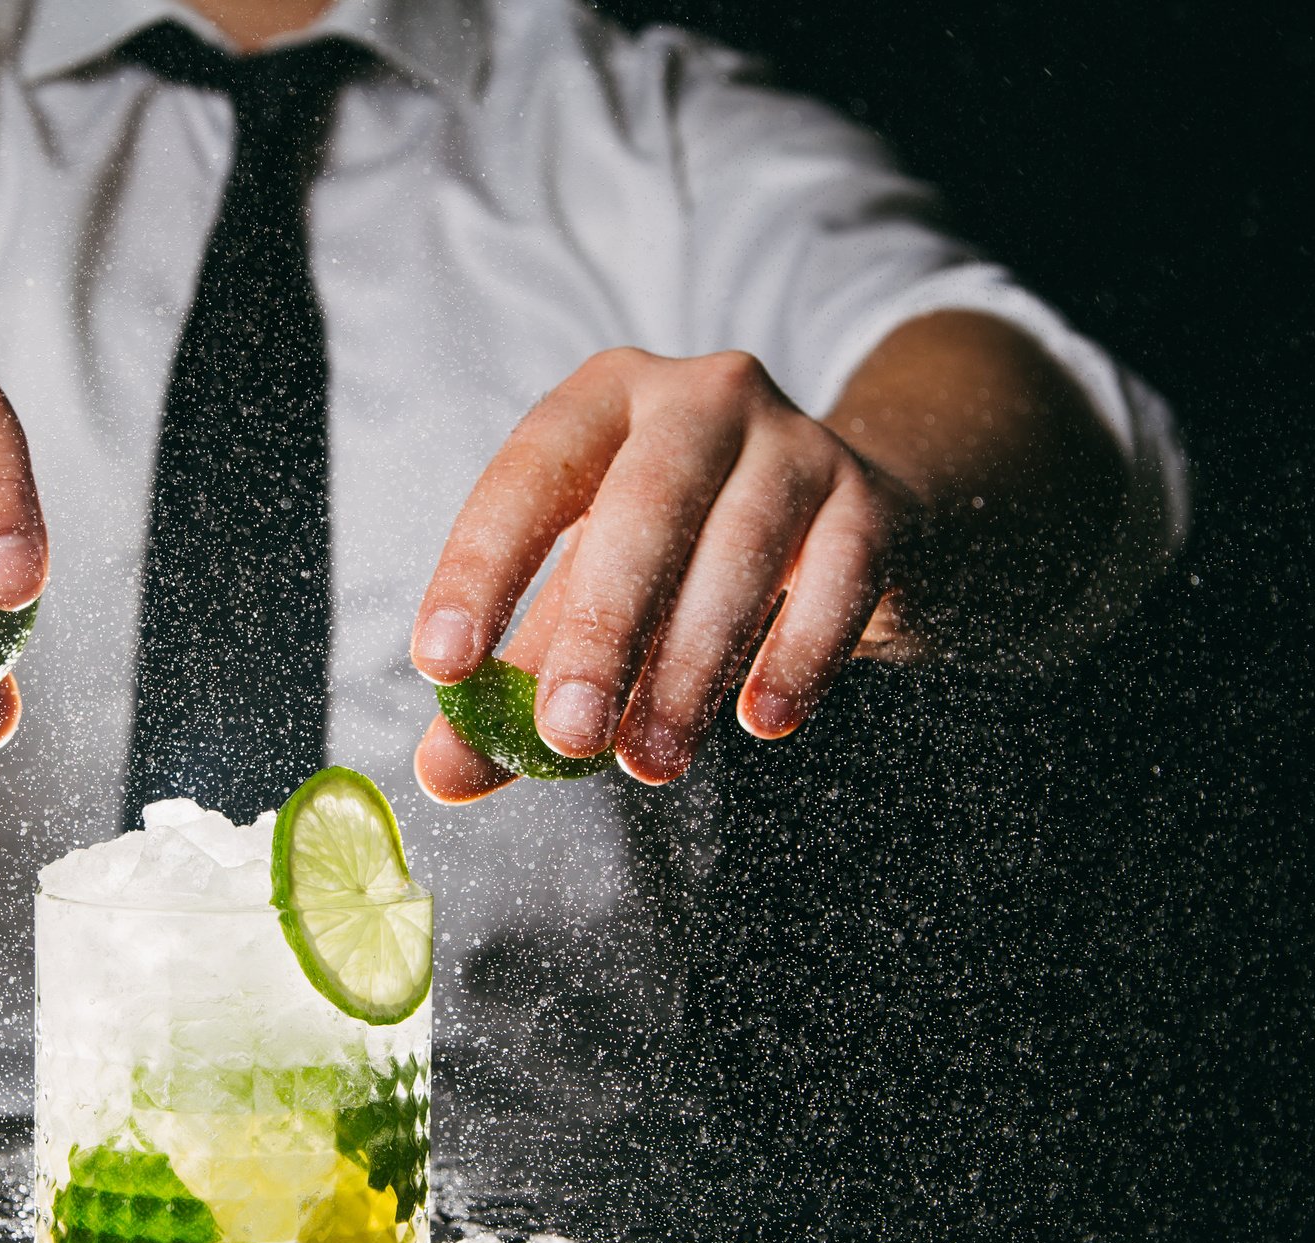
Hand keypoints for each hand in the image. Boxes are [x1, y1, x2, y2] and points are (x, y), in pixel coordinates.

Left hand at [411, 347, 917, 800]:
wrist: (841, 518)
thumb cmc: (675, 558)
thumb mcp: (582, 603)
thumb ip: (513, 684)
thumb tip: (445, 774)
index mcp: (602, 403)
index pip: (529, 474)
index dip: (481, 569)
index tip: (442, 665)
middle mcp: (699, 396)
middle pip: (644, 507)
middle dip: (601, 632)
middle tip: (567, 738)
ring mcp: (796, 439)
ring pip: (741, 547)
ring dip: (690, 665)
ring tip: (650, 761)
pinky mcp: (872, 499)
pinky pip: (842, 575)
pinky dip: (800, 652)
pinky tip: (761, 721)